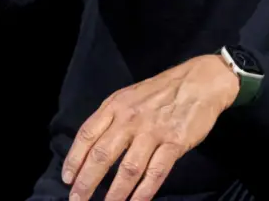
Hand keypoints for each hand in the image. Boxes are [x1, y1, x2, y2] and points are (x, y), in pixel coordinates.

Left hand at [63, 55, 240, 200]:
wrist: (200, 81)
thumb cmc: (162, 91)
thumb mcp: (130, 96)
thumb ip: (111, 117)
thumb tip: (92, 147)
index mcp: (116, 106)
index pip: (87, 134)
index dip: (74, 159)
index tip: (67, 179)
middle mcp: (130, 119)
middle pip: (103, 155)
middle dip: (87, 182)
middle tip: (78, 200)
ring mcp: (153, 131)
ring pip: (128, 169)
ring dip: (114, 193)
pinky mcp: (175, 143)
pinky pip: (155, 173)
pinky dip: (143, 192)